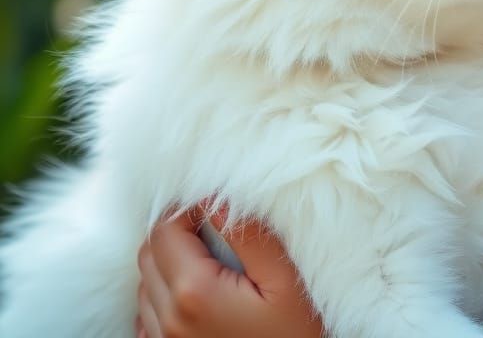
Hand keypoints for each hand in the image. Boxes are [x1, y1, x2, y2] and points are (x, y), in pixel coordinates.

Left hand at [136, 203, 324, 337]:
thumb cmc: (295, 332)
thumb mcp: (284, 278)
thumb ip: (249, 235)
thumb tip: (217, 200)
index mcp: (194, 292)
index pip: (164, 230)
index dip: (186, 208)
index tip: (214, 204)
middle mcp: (169, 319)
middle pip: (149, 253)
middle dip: (174, 231)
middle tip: (211, 227)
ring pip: (145, 283)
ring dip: (168, 262)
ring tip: (208, 258)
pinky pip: (148, 316)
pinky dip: (163, 295)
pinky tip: (196, 292)